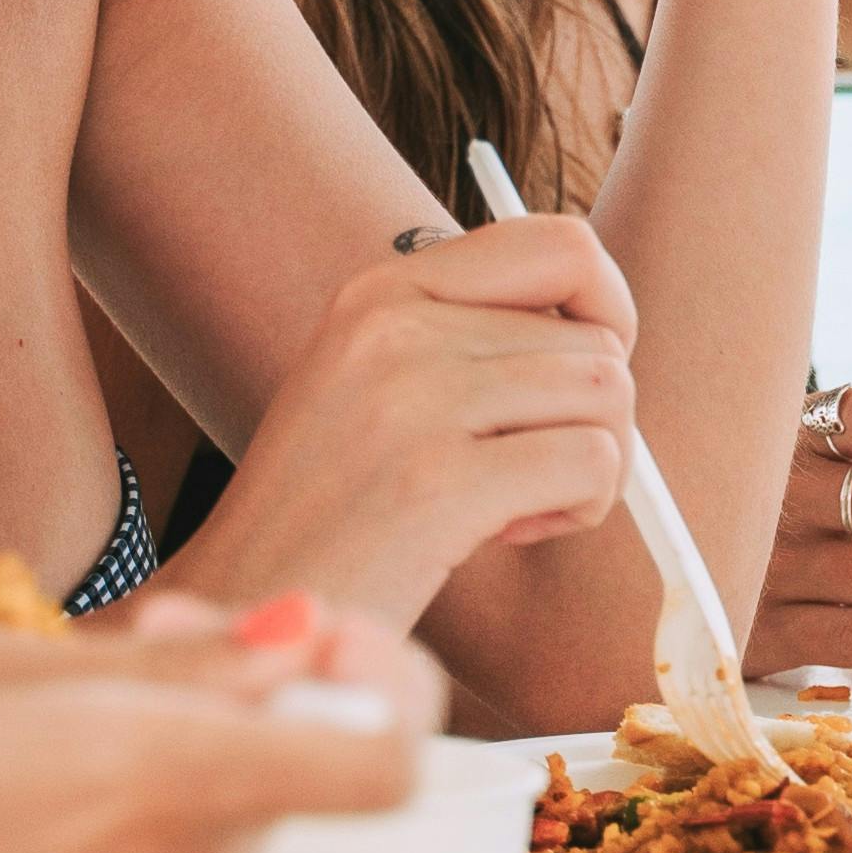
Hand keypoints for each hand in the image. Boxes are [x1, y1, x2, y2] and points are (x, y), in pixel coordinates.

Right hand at [0, 599, 440, 852]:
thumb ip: (171, 665)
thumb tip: (294, 643)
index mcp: (167, 783)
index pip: (384, 761)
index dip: (380, 693)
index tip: (313, 651)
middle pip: (281, 793)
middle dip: (229, 722)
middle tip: (113, 659)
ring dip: (157, 793)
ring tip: (12, 753)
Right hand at [185, 213, 638, 628]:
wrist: (243, 606)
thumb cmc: (329, 513)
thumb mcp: (376, 387)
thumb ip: (472, 339)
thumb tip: (608, 323)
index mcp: (381, 292)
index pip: (561, 246)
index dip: (607, 308)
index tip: (580, 376)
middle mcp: (394, 328)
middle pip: (597, 338)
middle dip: (589, 417)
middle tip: (521, 474)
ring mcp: (413, 401)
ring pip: (607, 394)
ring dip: (593, 465)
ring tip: (513, 505)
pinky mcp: (437, 484)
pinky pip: (592, 462)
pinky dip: (580, 507)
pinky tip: (506, 534)